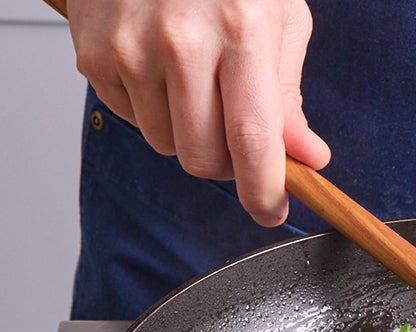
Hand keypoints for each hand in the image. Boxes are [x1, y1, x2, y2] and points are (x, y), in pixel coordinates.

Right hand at [67, 0, 330, 225]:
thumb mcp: (280, 19)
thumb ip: (289, 96)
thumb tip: (305, 156)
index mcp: (241, 31)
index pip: (253, 140)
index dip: (264, 190)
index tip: (272, 211)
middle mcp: (181, 42)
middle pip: (203, 157)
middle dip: (228, 165)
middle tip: (239, 140)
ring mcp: (130, 48)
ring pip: (166, 146)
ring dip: (189, 134)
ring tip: (199, 87)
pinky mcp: (94, 53)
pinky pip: (131, 119)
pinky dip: (153, 110)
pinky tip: (164, 71)